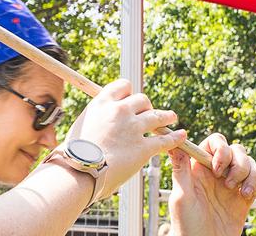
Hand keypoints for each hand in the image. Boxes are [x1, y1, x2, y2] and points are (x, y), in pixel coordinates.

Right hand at [61, 79, 185, 198]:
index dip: (129, 93)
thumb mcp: (81, 125)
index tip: (131, 100)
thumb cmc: (74, 153)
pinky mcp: (143, 147)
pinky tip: (181, 136)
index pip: (123, 86)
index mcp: (102, 103)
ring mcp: (133, 128)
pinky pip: (165, 139)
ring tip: (172, 118)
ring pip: (157, 116)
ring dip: (166, 117)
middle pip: (142, 100)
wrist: (79, 169)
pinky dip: (175, 137)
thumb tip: (100, 124)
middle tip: (149, 114)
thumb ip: (96, 120)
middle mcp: (119, 111)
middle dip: (147, 107)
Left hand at [168, 133, 255, 235]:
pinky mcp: (245, 197)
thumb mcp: (182, 196)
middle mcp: (217, 173)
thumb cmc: (187, 224)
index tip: (217, 169)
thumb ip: (181, 169)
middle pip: (236, 150)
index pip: (214, 143)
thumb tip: (175, 141)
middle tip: (228, 185)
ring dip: (252, 175)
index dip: (221, 150)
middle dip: (238, 164)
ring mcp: (232, 184)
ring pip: (250, 164)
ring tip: (243, 194)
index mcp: (200, 168)